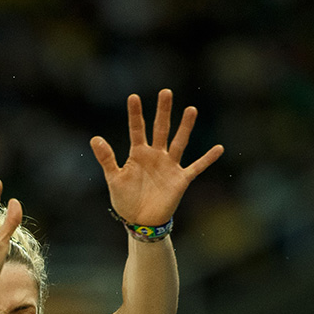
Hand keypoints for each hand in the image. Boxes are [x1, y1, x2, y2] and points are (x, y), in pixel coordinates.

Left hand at [90, 89, 222, 226]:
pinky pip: (196, 167)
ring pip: (179, 142)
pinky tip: (219, 148)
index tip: (133, 97)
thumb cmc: (126, 200)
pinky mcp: (180, 179)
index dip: (135, 114)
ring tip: (191, 109)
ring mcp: (169, 166)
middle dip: (163, 112)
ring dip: (185, 127)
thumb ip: (107, 159)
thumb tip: (94, 139)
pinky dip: (207, 159)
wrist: (140, 222)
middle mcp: (156, 155)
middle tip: (165, 92)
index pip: (137, 129)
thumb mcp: (114, 179)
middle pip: (160, 129)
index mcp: (138, 153)